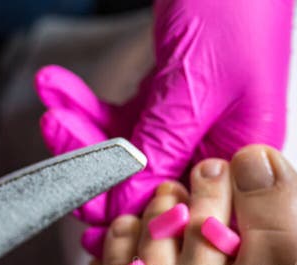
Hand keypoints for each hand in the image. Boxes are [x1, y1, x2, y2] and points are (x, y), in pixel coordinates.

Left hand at [36, 0, 293, 255]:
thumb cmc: (237, 6)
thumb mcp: (197, 86)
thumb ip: (162, 147)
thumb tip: (125, 206)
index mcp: (243, 153)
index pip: (182, 205)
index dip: (132, 213)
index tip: (84, 211)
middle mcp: (218, 144)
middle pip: (149, 181)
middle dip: (98, 167)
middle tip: (61, 143)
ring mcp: (191, 120)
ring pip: (127, 150)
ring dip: (82, 130)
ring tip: (53, 107)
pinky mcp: (167, 96)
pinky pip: (120, 116)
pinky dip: (86, 103)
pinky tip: (58, 88)